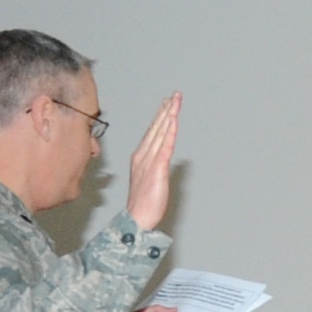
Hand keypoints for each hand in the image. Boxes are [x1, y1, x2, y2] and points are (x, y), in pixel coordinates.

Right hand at [125, 92, 182, 230]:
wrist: (137, 216)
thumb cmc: (144, 201)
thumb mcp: (150, 177)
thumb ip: (156, 165)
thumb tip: (163, 157)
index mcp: (141, 156)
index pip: (153, 131)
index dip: (161, 116)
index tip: (167, 103)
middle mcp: (144, 154)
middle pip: (157, 127)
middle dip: (166, 109)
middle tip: (175, 94)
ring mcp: (150, 160)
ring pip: (161, 133)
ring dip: (169, 115)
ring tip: (175, 101)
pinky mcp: (157, 168)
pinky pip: (165, 147)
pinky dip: (169, 133)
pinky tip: (174, 121)